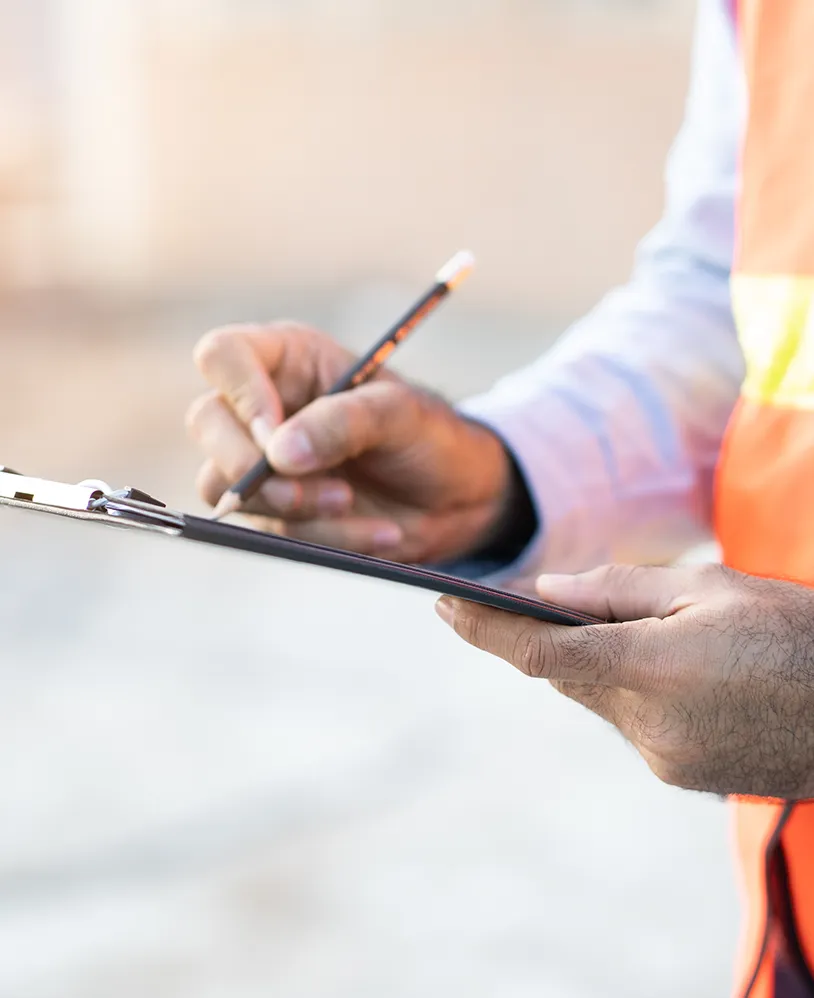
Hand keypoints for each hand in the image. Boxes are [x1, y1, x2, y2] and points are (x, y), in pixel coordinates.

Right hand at [186, 322, 515, 561]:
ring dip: (295, 507)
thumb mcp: (401, 414)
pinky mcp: (276, 510)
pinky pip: (271, 530)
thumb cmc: (430, 436)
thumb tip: (278, 453)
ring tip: (353, 504)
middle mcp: (265, 406)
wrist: (458, 498)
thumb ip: (343, 422)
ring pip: (228, 487)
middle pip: (206, 422)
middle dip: (249, 466)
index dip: (239, 393)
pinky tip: (374, 531)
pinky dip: (324, 537)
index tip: (275, 436)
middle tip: (303, 490)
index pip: (224, 356)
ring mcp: (264, 461)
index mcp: (289, 360)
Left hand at [436, 563, 813, 798]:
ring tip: (652, 637)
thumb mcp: (708, 586)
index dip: (484, 630)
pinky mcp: (682, 774)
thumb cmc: (793, 632)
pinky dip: (635, 695)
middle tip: (561, 604)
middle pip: (566, 675)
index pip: (539, 651)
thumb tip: (551, 592)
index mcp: (651, 666)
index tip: (443, 606)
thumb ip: (620, 590)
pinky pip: (633, 725)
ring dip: (602, 668)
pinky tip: (679, 675)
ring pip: (599, 700)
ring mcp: (665, 756)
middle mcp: (648, 722)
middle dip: (557, 640)